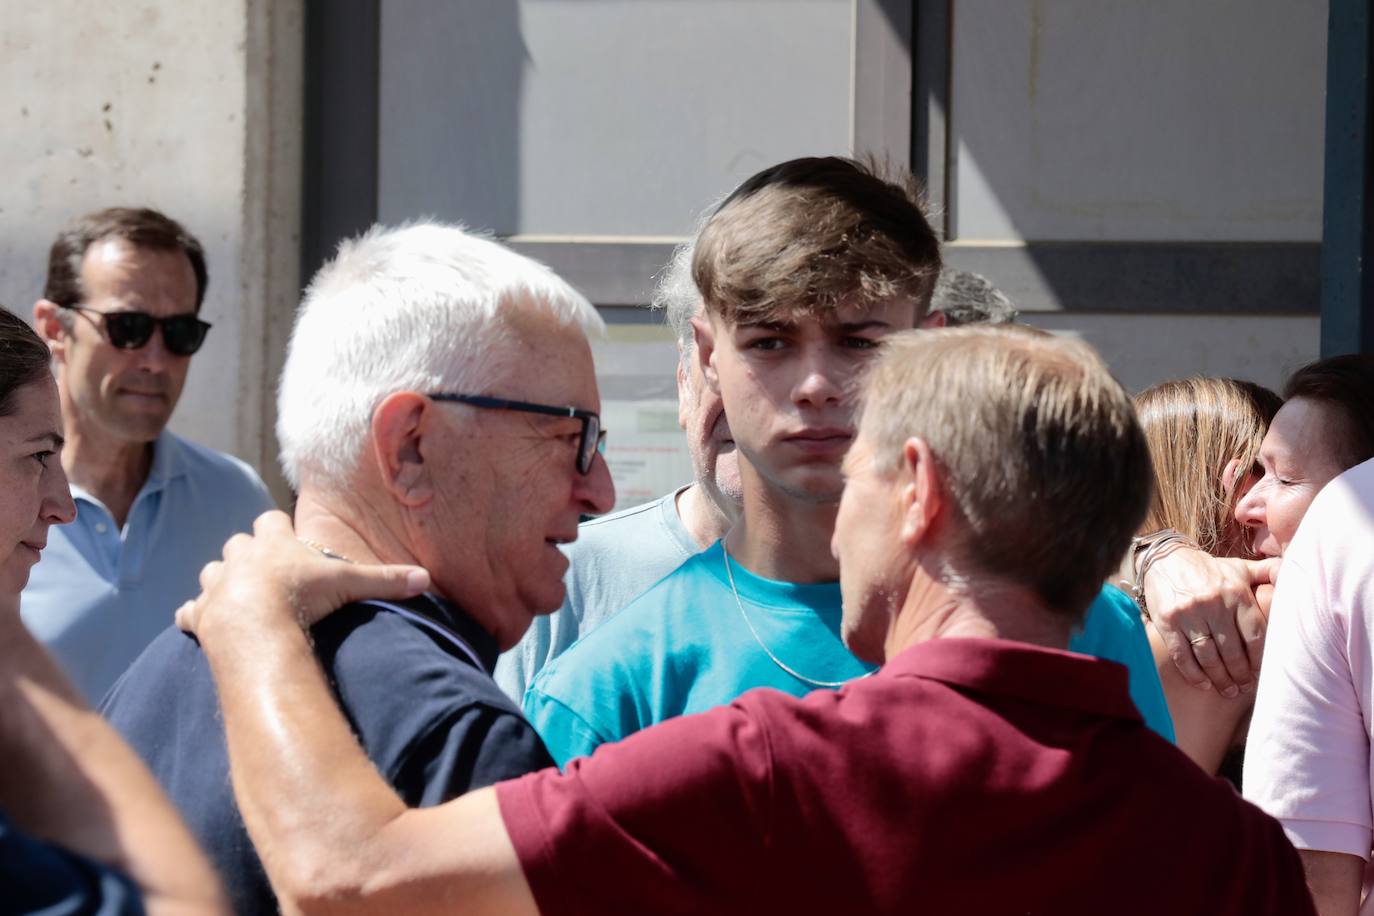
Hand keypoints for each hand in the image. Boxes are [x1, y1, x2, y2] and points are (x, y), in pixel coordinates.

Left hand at [176, 511, 429, 638]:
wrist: (255, 626)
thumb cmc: (301, 596)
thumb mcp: (348, 584)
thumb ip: (385, 580)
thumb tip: (427, 579)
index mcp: (273, 542)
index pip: (270, 520)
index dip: (278, 530)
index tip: (288, 541)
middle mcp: (240, 557)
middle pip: (237, 543)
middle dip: (247, 554)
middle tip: (266, 573)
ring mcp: (216, 585)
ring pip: (211, 572)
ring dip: (222, 582)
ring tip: (238, 597)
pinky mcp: (199, 614)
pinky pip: (189, 611)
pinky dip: (196, 615)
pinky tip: (204, 623)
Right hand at [1143, 547, 1278, 696]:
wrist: (1164, 558)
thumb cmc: (1209, 569)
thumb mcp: (1240, 567)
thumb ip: (1268, 572)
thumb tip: (1296, 573)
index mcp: (1236, 593)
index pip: (1255, 635)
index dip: (1259, 660)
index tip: (1260, 674)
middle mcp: (1214, 603)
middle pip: (1232, 651)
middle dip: (1240, 675)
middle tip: (1244, 687)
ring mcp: (1189, 613)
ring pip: (1208, 656)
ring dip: (1220, 678)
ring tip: (1227, 690)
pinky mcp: (1167, 621)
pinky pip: (1182, 655)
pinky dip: (1193, 674)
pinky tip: (1203, 684)